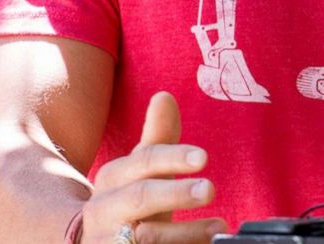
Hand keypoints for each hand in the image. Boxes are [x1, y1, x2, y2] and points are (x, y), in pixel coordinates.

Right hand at [81, 92, 226, 242]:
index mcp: (114, 177)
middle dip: (175, 193)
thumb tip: (164, 95)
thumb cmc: (129, 202)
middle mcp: (105, 208)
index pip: (144, 161)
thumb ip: (158, 138)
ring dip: (184, 232)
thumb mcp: (142, 171)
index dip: (174, 158)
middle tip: (209, 189)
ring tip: (218, 227)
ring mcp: (108, 240)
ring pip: (146, 236)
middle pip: (140, 197)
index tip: (203, 157)